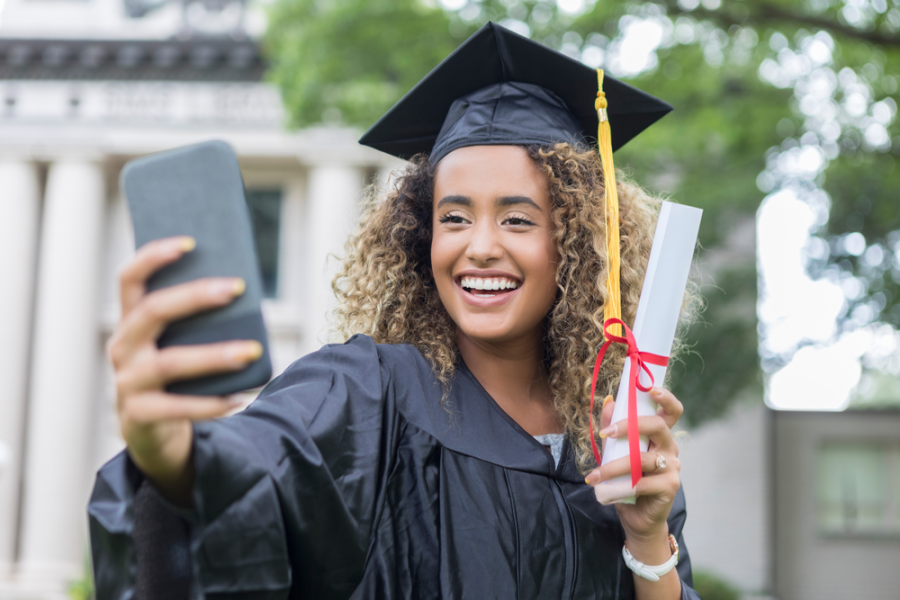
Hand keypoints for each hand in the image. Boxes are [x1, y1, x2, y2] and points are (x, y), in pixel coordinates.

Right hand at [106, 236, 258, 504]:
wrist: (155, 434)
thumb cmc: (178, 377)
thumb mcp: (181, 344)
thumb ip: (199, 321)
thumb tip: (241, 291)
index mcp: (131, 322)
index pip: (130, 279)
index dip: (154, 256)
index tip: (190, 242)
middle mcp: (123, 347)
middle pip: (153, 311)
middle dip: (196, 296)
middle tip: (237, 287)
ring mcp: (127, 382)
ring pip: (171, 361)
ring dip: (215, 355)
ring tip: (252, 351)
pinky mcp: (138, 416)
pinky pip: (178, 407)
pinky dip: (211, 403)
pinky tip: (239, 397)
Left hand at [585, 387, 682, 540]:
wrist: (637, 518)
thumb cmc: (626, 480)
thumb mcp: (615, 452)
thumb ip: (612, 427)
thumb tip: (608, 401)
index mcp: (659, 435)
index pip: (671, 411)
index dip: (666, 397)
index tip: (651, 388)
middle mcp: (670, 447)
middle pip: (658, 426)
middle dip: (631, 425)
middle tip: (607, 433)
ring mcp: (672, 467)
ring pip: (644, 459)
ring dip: (614, 467)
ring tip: (595, 476)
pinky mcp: (670, 487)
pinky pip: (643, 483)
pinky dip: (621, 488)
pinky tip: (606, 493)